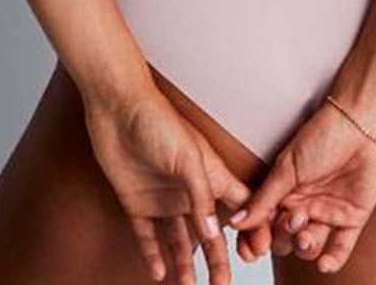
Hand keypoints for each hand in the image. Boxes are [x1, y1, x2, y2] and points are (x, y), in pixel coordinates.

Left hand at [83, 86, 252, 284]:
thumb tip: (214, 233)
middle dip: (218, 260)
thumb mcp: (188, 157)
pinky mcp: (137, 202)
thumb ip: (202, 196)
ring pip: (180, 240)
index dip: (251, 227)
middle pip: (210, 232)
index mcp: (210, 174)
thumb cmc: (157, 120)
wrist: (115, 108)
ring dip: (185, 265)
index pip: (239, 206)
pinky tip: (159, 273)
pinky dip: (153, 256)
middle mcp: (189, 191)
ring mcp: (164, 198)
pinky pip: (147, 237)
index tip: (259, 250)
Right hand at [227, 96, 375, 273]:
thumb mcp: (287, 167)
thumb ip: (263, 198)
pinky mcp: (352, 218)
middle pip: (286, 238)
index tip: (251, 248)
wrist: (362, 124)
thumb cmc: (322, 134)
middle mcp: (304, 204)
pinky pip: (340, 248)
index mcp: (284, 191)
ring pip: (310, 245)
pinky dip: (332, 260)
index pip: (264, 222)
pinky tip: (324, 263)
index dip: (256, 238)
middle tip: (291, 222)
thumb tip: (235, 222)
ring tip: (306, 234)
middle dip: (284, 238)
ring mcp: (328, 212)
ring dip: (305, 246)